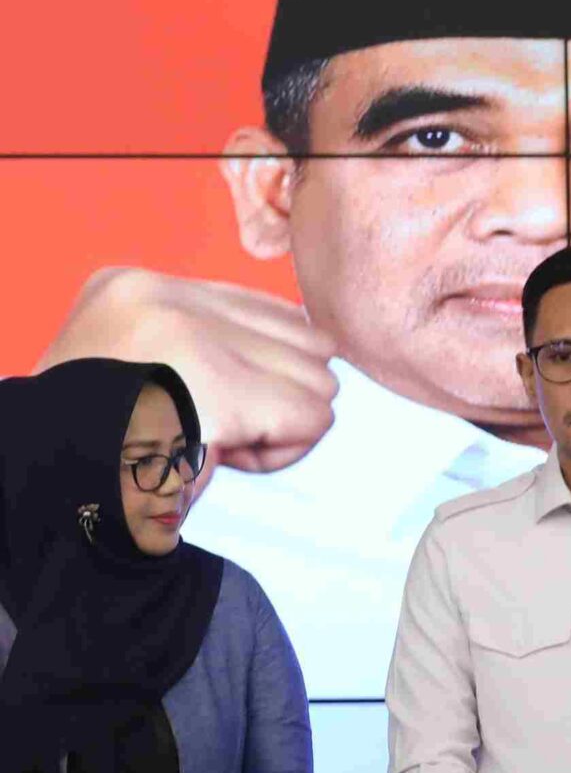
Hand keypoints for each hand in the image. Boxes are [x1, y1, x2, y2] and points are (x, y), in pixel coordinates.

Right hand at [47, 268, 338, 472]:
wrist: (52, 485)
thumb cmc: (105, 446)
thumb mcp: (148, 371)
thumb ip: (211, 346)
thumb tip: (313, 346)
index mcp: (133, 287)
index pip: (264, 309)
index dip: (262, 372)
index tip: (213, 409)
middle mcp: (161, 295)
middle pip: (304, 341)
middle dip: (278, 396)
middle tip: (219, 432)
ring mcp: (190, 335)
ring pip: (317, 379)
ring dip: (281, 427)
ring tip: (219, 445)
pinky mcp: (217, 386)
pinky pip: (313, 417)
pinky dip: (284, 451)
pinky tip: (230, 459)